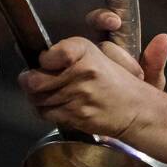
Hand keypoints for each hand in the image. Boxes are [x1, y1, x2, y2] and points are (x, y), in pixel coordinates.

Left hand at [18, 11, 166, 138]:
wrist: (137, 108)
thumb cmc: (116, 80)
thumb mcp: (100, 52)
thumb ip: (69, 51)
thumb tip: (41, 56)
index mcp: (86, 51)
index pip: (51, 55)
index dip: (43, 60)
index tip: (44, 61)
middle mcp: (82, 72)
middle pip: (36, 80)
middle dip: (29, 81)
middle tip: (31, 79)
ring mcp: (79, 95)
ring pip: (38, 98)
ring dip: (37, 97)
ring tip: (45, 93)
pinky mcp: (77, 115)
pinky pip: (47, 113)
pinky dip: (46, 110)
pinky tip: (55, 105)